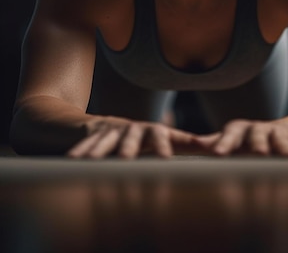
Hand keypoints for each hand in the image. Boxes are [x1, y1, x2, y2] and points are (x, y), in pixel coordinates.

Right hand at [67, 116, 197, 158]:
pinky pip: (87, 143)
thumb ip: (186, 143)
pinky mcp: (93, 134)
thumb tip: (213, 146)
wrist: (101, 125)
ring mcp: (112, 130)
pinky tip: (72, 161)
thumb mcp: (163, 139)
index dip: (165, 145)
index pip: (163, 135)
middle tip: (127, 159)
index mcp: (153, 131)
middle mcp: (134, 128)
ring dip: (102, 150)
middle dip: (131, 146)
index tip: (166, 159)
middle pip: (133, 135)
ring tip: (95, 163)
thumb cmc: (139, 138)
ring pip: (108, 140)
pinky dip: (81, 151)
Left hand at [194, 117, 287, 156]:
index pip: (231, 132)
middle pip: (258, 133)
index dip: (225, 142)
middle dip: (258, 144)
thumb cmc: (253, 141)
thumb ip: (216, 143)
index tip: (218, 155)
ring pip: (281, 139)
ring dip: (285, 149)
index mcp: (241, 130)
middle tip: (259, 154)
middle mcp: (260, 129)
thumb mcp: (235, 141)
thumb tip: (194, 143)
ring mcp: (281, 133)